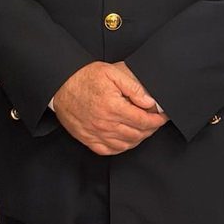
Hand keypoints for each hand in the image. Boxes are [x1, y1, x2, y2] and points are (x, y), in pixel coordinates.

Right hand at [52, 60, 167, 155]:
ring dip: (139, 138)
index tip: (162, 117)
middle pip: (137, 134)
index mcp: (113, 107)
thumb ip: (133, 87)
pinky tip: (126, 139)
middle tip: (155, 122)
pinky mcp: (88, 139)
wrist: (60, 84)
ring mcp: (96, 133)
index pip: (144, 121)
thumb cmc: (84, 77)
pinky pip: (110, 150)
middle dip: (151, 129)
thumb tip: (149, 102)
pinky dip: (122, 147)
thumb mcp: (111, 73)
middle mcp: (105, 124)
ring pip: (126, 144)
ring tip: (143, 129)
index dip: (157, 120)